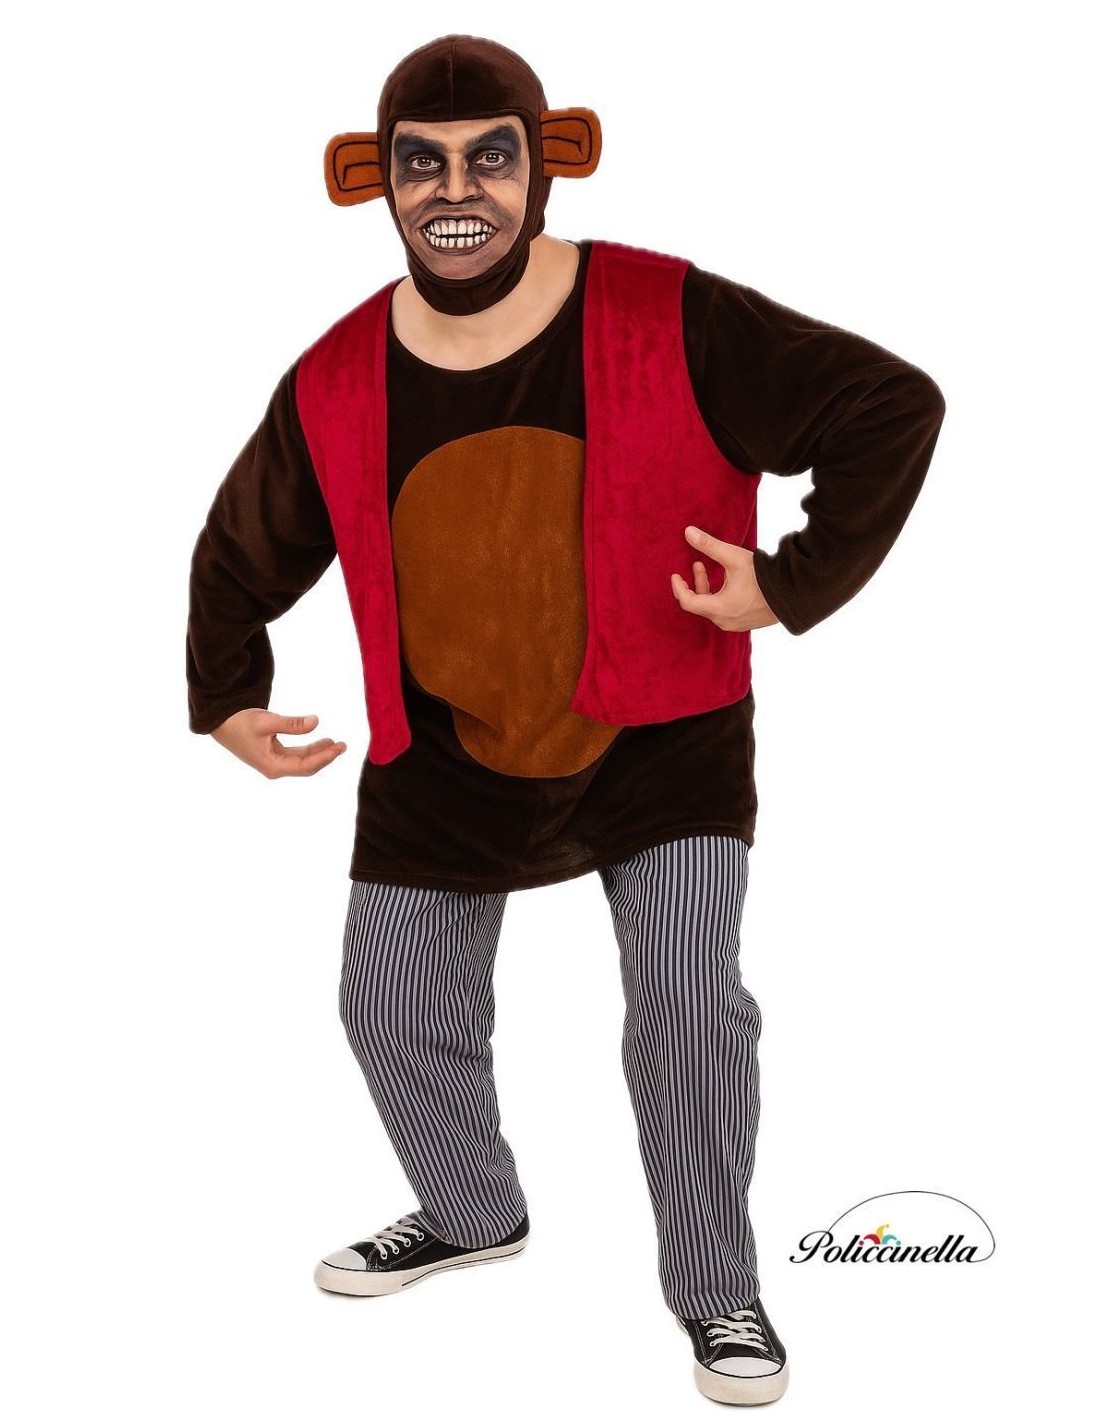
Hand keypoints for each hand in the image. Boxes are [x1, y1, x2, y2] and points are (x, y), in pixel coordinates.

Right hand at [211, 709, 347, 777]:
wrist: (221, 724)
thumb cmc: (241, 722)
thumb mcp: (267, 721)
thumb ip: (292, 724)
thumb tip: (316, 722)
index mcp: (273, 766)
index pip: (306, 765)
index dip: (325, 757)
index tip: (339, 747)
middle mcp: (275, 768)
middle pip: (307, 767)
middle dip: (326, 757)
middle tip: (343, 745)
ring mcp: (274, 763)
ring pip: (303, 761)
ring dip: (319, 752)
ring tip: (335, 743)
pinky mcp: (273, 756)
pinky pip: (296, 756)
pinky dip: (309, 750)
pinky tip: (320, 742)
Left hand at [671, 526, 779, 631]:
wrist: (794, 593)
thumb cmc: (763, 576)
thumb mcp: (733, 558)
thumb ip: (709, 545)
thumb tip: (688, 531)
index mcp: (719, 608)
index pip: (687, 602)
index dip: (678, 587)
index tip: (675, 575)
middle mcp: (725, 621)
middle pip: (700, 604)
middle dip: (695, 584)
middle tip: (696, 565)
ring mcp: (736, 624)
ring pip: (713, 608)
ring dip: (708, 589)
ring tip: (712, 569)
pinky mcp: (746, 623)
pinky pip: (725, 611)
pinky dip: (720, 597)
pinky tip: (728, 582)